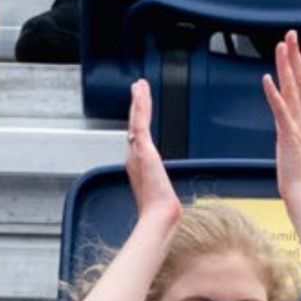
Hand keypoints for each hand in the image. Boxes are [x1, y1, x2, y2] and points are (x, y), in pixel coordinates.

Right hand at [125, 79, 179, 225]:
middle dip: (136, 106)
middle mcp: (133, 157)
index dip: (137, 121)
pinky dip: (139, 107)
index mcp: (137, 165)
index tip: (138, 109)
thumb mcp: (160, 195)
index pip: (137, 136)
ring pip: (136, 120)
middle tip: (136, 88)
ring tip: (139, 85)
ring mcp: (137, 152)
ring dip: (137, 101)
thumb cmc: (159, 209)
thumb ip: (160, 190)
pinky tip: (140, 95)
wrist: (158, 215)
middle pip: (134, 125)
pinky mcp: (143, 150)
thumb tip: (166, 199)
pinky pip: (139, 123)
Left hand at [263, 31, 300, 204]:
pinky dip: (274, 93)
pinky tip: (268, 79)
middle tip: (295, 34)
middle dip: (299, 55)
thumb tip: (288, 128)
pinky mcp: (289, 135)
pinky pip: (281, 110)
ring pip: (293, 89)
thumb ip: (292, 133)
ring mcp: (297, 125)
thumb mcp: (293, 148)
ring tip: (281, 46)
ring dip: (286, 67)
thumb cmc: (296, 175)